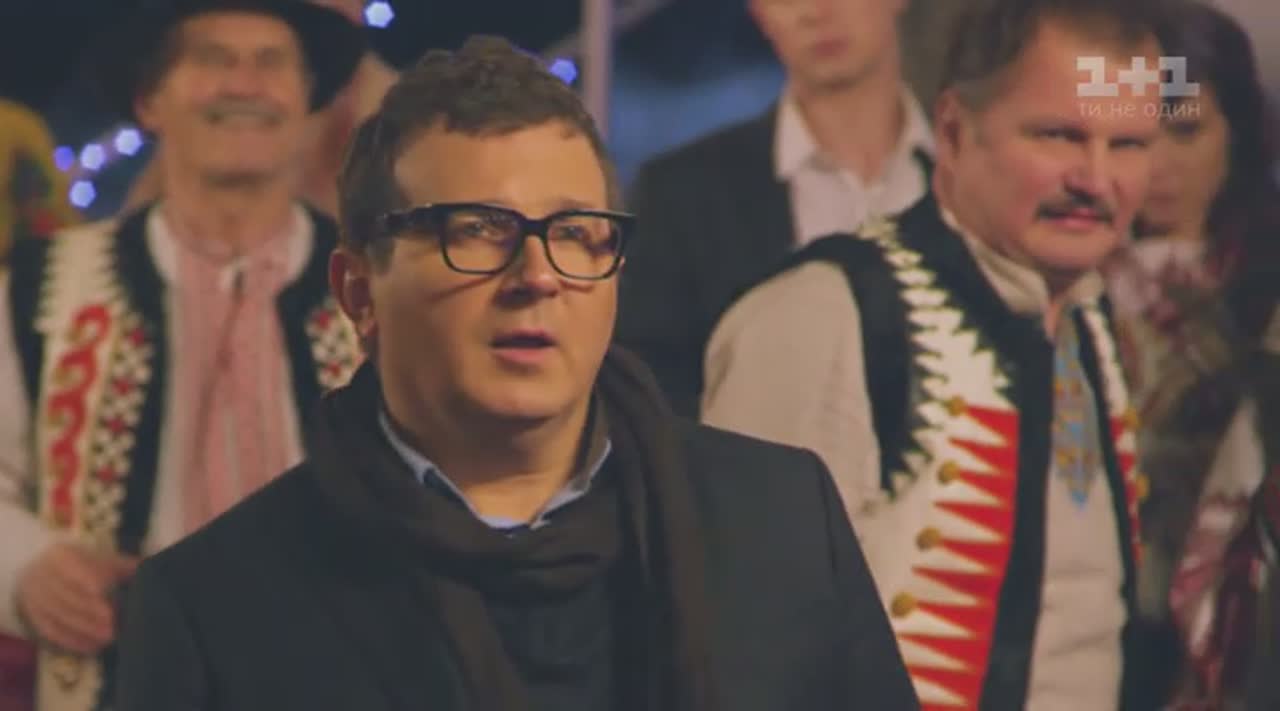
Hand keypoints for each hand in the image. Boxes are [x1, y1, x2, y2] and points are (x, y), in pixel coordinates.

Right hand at [15, 542, 138, 654]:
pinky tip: (93, 647)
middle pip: (67, 597)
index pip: (76, 570)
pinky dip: (73, 641)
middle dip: (91, 613)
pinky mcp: (33, 617)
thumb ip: (122, 566)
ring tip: (109, 638)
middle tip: (114, 626)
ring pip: (59, 616)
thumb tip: (151, 571)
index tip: (110, 598)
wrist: (44, 571)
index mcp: (60, 556)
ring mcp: (34, 598)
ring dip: (85, 629)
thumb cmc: (82, 564)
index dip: (94, 583)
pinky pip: (52, 632)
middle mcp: (41, 575)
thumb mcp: (101, 558)